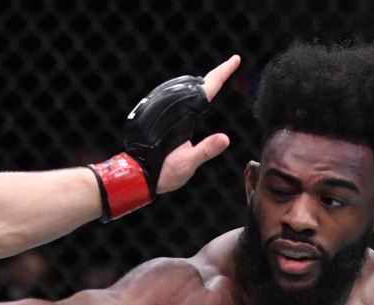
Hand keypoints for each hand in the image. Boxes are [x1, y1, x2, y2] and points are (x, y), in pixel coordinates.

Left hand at [88, 55, 239, 221]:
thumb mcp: (187, 163)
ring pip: (185, 94)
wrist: (138, 177)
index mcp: (184, 117)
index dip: (222, 73)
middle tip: (228, 66)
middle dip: (214, 77)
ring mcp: (166, 115)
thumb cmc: (161, 172)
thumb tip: (224, 138)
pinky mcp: (161, 121)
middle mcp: (174, 111)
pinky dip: (188, 97)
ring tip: (216, 79)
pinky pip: (177, 103)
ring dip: (200, 86)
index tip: (235, 59)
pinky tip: (192, 100)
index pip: (208, 88)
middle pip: (197, 87)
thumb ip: (206, 150)